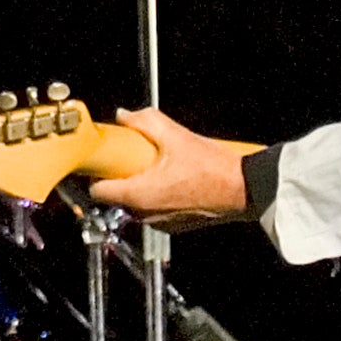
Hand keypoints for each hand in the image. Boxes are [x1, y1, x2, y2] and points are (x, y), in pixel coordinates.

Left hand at [85, 104, 258, 217]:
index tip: (102, 159)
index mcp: (139, 195)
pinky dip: (157, 194)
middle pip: (117, 195)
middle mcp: (146, 214)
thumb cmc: (214, 169)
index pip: (98, 191)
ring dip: (141, 184)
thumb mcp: (175, 136)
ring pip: (136, 203)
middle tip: (135, 156)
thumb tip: (125, 116)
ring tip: (159, 166)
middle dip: (122, 175)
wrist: (245, 189)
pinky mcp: (174, 225)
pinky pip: (155, 209)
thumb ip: (145, 122)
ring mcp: (161, 223)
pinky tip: (174, 178)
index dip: (96, 173)